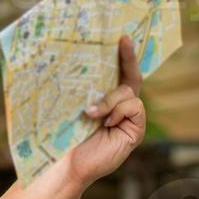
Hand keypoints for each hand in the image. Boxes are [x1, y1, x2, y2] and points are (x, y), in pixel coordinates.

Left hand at [65, 35, 145, 188]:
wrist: (67, 163)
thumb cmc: (64, 135)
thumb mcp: (71, 106)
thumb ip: (79, 90)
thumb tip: (65, 63)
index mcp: (104, 98)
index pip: (118, 72)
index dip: (123, 55)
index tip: (121, 36)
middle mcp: (119, 106)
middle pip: (130, 76)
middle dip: (128, 57)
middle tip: (123, 39)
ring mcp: (129, 118)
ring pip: (128, 93)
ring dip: (109, 99)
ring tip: (90, 113)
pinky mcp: (135, 130)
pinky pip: (134, 108)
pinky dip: (118, 112)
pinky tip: (105, 123)